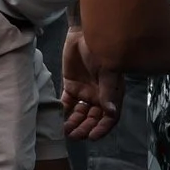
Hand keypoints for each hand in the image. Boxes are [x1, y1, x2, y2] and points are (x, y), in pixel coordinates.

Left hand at [59, 26, 123, 140]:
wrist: (84, 32)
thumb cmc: (101, 48)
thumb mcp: (107, 70)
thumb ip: (107, 92)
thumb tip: (111, 113)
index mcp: (112, 93)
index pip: (110, 116)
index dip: (102, 128)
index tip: (92, 137)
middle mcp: (99, 95)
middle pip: (93, 118)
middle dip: (85, 128)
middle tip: (74, 135)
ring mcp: (85, 91)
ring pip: (80, 113)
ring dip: (74, 122)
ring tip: (65, 130)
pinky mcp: (71, 85)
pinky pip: (67, 103)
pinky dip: (63, 111)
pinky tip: (58, 118)